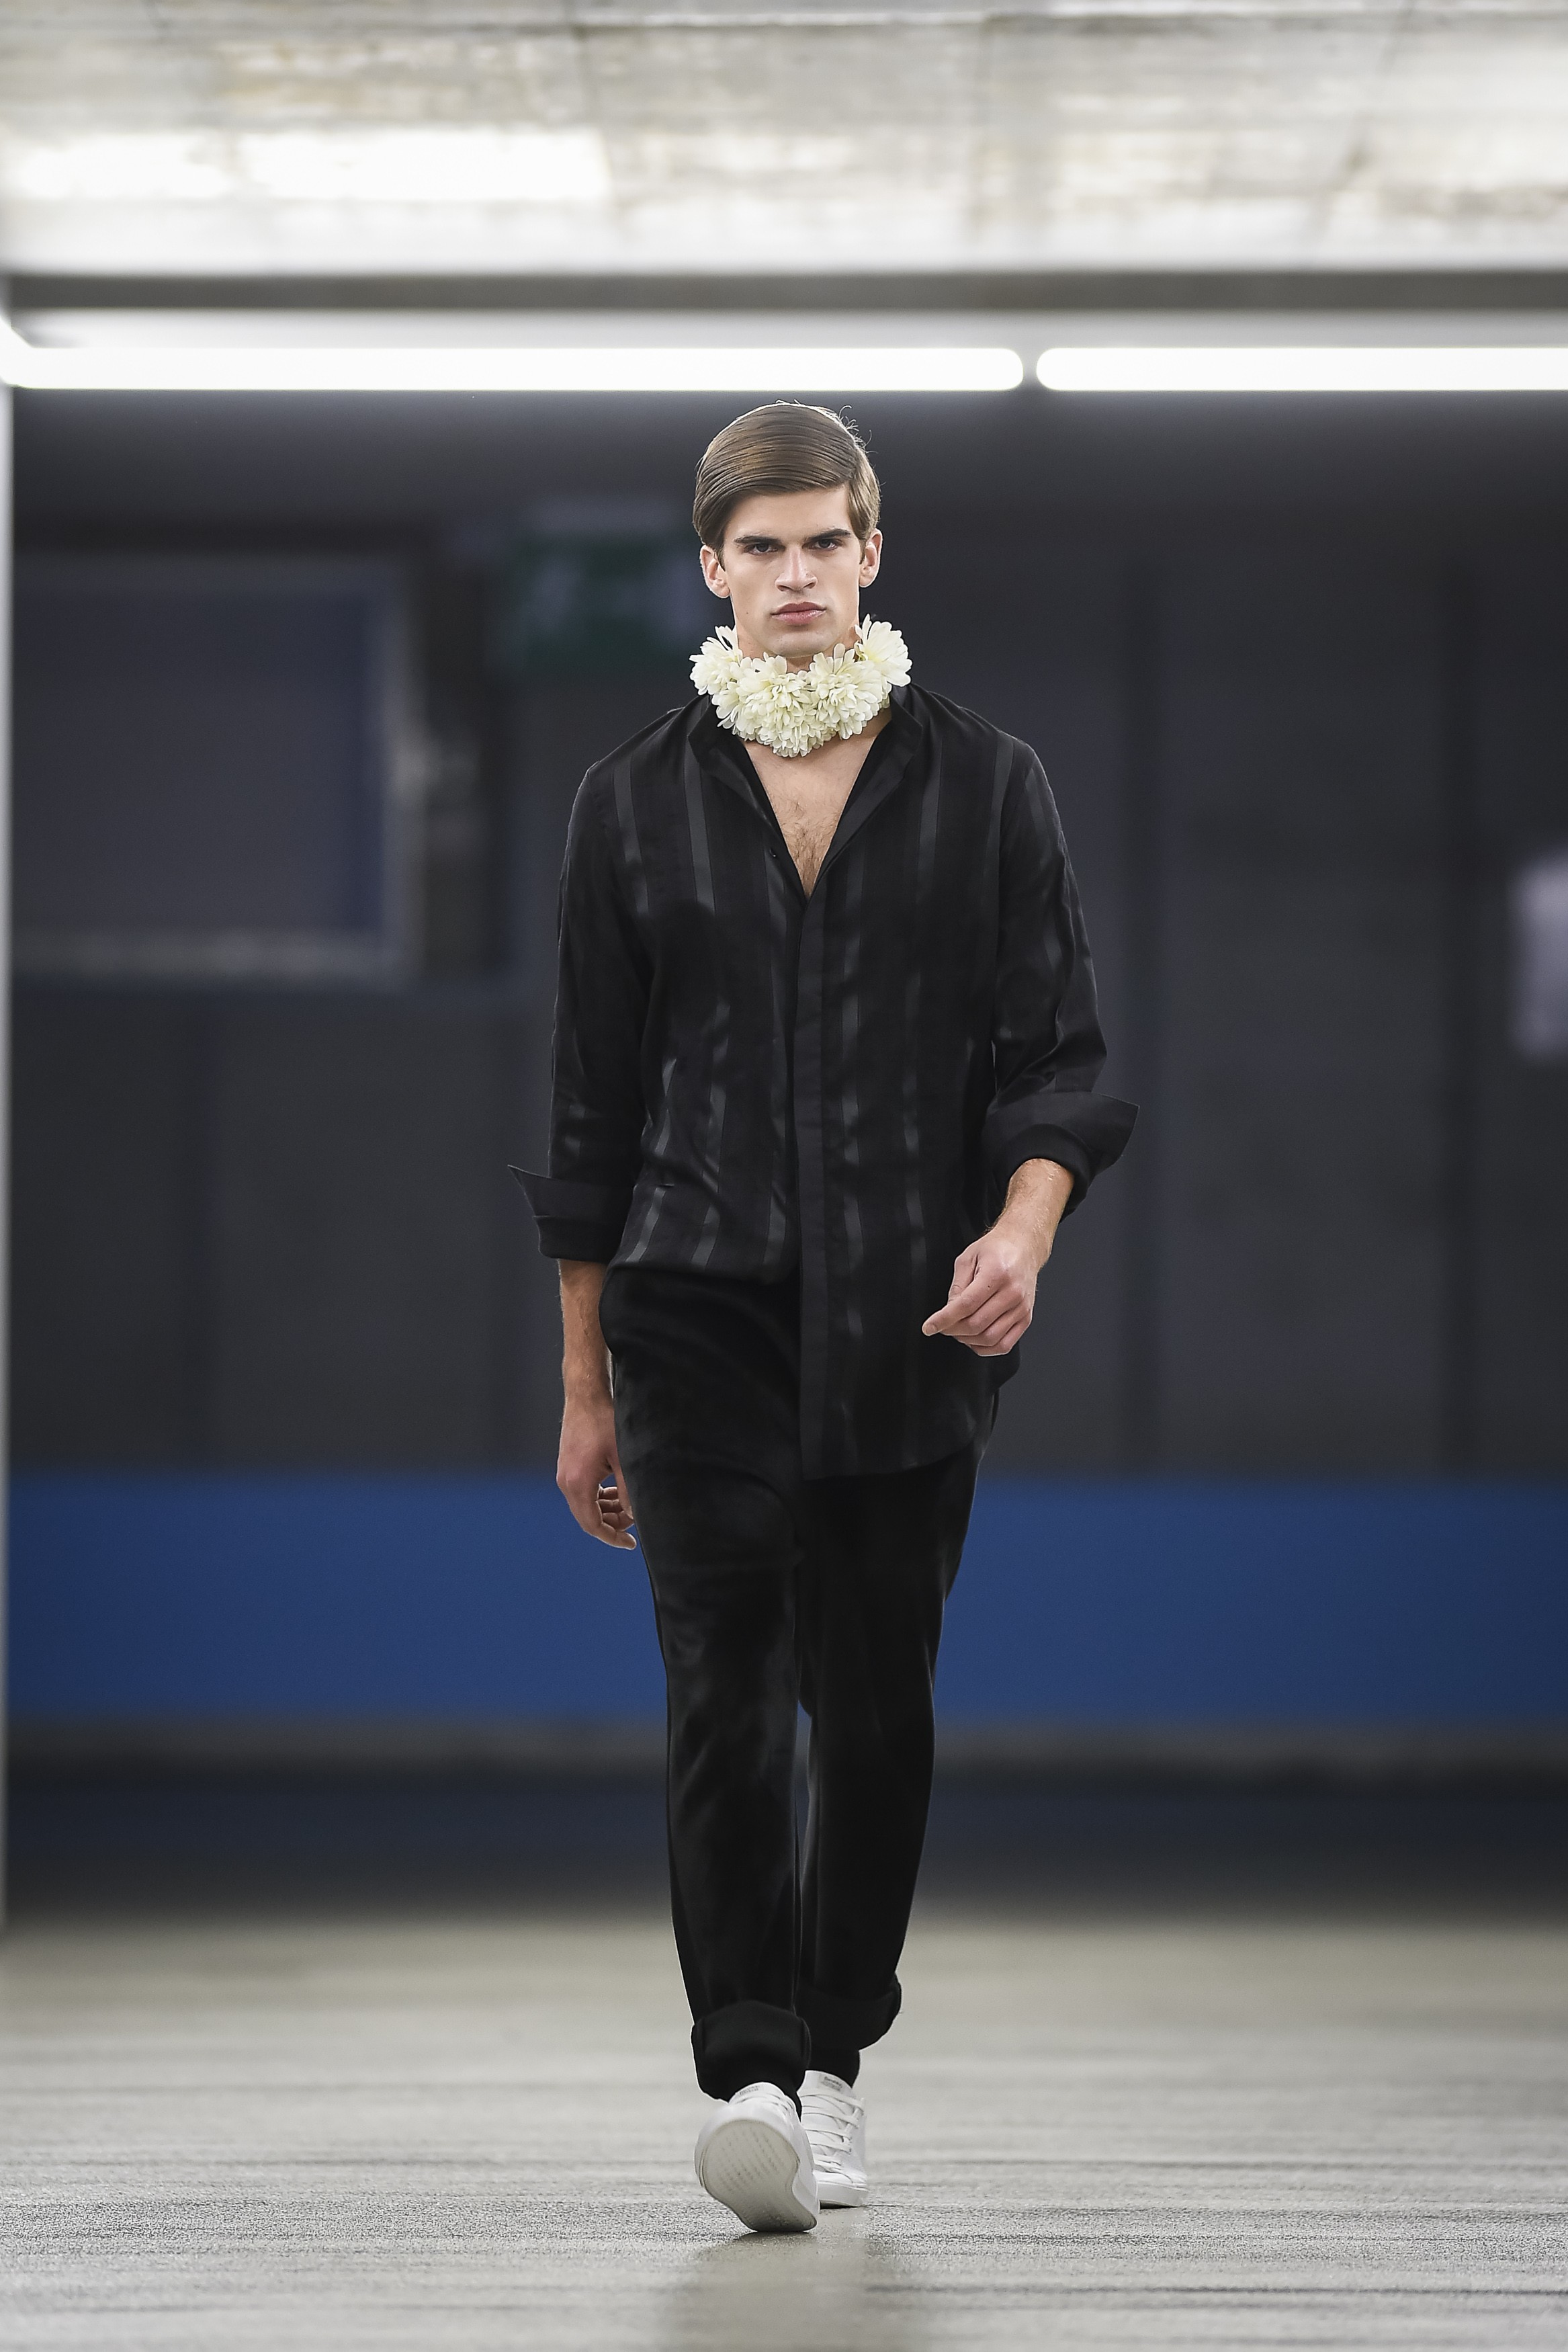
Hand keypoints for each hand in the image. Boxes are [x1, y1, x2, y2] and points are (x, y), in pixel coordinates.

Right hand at [557, 1391, 636, 1548]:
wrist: (586, 1395)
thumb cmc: (605, 1422)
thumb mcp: (623, 1458)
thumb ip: (628, 1490)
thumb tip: (634, 1515)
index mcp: (577, 1484)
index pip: (592, 1525)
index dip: (612, 1537)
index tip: (631, 1544)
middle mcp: (566, 1482)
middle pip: (588, 1517)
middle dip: (612, 1523)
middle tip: (635, 1519)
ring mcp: (565, 1474)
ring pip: (587, 1505)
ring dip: (607, 1509)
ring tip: (629, 1504)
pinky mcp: (569, 1466)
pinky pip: (584, 1491)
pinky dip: (600, 1497)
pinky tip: (617, 1490)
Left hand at [921, 1228, 1039, 1356]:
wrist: (1023, 1247)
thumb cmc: (996, 1250)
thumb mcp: (967, 1259)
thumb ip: (957, 1287)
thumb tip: (948, 1312)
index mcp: (996, 1273)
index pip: (965, 1305)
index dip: (944, 1319)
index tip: (929, 1327)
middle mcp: (1012, 1292)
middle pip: (976, 1324)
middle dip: (953, 1330)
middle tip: (943, 1326)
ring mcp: (1021, 1307)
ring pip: (990, 1338)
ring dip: (968, 1340)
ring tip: (958, 1330)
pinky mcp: (1026, 1318)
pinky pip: (1004, 1345)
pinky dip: (985, 1348)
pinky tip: (975, 1339)